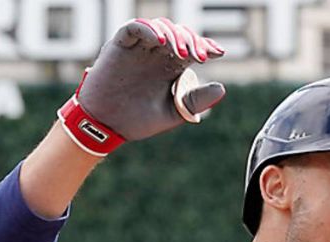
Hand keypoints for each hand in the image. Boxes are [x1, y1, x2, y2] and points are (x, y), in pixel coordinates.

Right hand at [60, 18, 225, 152]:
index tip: (219, 53)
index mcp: (171, 66)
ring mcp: (139, 48)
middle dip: (192, 41)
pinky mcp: (120, 46)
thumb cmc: (138, 120)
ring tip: (182, 53)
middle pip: (179, 34)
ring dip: (174, 35)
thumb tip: (222, 88)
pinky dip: (148, 29)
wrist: (106, 126)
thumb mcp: (173, 111)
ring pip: (160, 27)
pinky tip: (160, 40)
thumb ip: (196, 100)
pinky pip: (134, 28)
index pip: (192, 48)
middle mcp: (156, 53)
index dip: (206, 46)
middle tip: (201, 56)